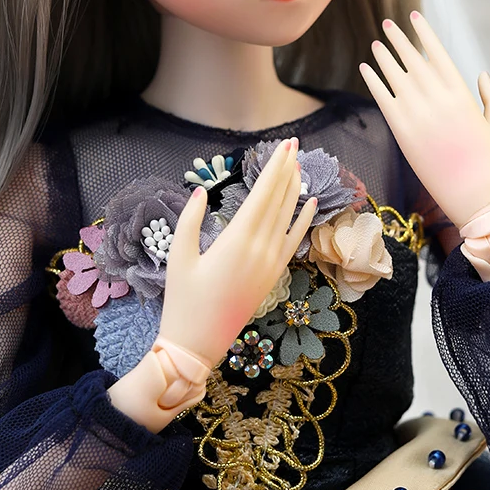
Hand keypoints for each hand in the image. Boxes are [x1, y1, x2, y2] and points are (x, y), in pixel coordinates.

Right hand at [158, 138, 317, 367]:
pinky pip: (294, 242)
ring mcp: (271, 263)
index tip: (285, 147)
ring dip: (294, 190)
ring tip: (299, 165)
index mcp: (237, 241)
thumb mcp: (178, 257)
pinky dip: (304, 221)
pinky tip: (310, 203)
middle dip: (287, 171)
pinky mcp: (273, 275)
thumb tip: (201, 191)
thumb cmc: (183, 301)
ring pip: (288, 218)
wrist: (197, 344)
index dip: (275, 169)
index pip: (263, 195)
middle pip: (279, 201)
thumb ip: (189, 220)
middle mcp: (260, 249)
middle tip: (294, 145)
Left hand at [358, 12, 489, 229]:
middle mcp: (437, 101)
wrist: (475, 200)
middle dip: (399, 39)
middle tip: (388, 23)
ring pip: (395, 76)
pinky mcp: (402, 134)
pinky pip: (383, 100)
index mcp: (462, 96)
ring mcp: (417, 117)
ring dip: (384, 56)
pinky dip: (373, 81)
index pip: (438, 54)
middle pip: (413, 60)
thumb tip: (480, 74)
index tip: (415, 17)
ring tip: (376, 42)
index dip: (424, 33)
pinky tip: (366, 68)